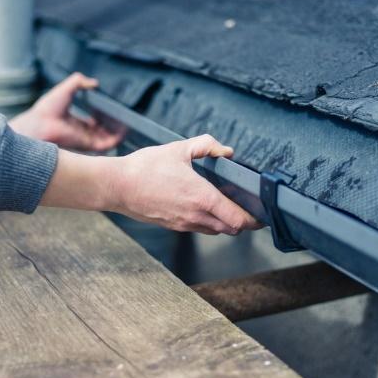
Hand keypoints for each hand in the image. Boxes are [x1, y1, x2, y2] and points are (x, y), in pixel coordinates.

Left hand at [10, 72, 122, 150]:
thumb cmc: (48, 107)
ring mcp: (84, 139)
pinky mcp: (87, 145)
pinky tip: (123, 131)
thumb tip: (94, 82)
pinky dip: (115, 139)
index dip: (102, 118)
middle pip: (101, 132)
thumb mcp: (66, 88)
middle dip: (112, 127)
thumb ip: (79, 82)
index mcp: (74, 122)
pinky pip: (106, 144)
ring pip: (105, 139)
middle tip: (123, 119)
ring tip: (128, 124)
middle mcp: (80, 132)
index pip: (92, 123)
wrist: (40, 123)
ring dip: (117, 133)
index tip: (111, 112)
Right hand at [110, 134, 260, 233]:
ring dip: (225, 222)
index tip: (261, 212)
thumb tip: (226, 151)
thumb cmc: (144, 168)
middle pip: (231, 229)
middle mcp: (195, 215)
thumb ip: (206, 145)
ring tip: (226, 206)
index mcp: (201, 197)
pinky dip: (208, 222)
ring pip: (216, 231)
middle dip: (243, 221)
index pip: (238, 219)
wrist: (117, 186)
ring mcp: (183, 224)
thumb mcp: (178, 149)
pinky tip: (203, 206)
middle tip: (248, 207)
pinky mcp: (173, 226)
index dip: (254, 219)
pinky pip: (199, 228)